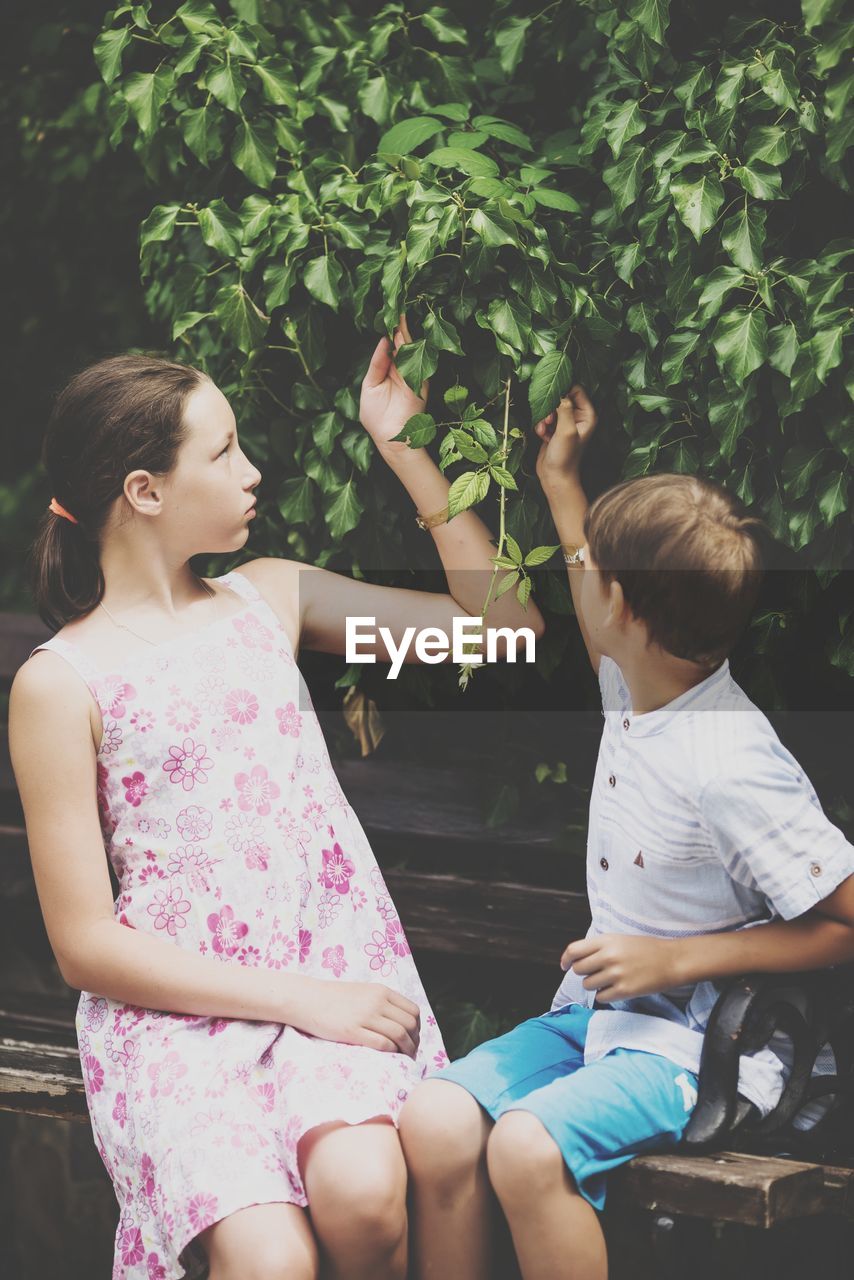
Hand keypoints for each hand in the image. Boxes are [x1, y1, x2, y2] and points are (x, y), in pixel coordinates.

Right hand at [297, 978, 420, 1057]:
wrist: (308, 999)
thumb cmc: (334, 998)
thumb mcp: (363, 992)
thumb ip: (381, 1002)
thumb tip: (399, 1020)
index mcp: (381, 991)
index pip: (413, 1011)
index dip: (417, 1029)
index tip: (414, 1039)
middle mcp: (377, 1002)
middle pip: (409, 1024)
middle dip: (415, 1042)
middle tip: (411, 1053)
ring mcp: (365, 1016)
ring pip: (399, 1035)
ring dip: (406, 1050)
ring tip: (404, 1059)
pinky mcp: (353, 1031)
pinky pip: (382, 1044)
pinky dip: (391, 1052)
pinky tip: (389, 1057)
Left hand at [359, 314, 427, 454]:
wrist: (389, 436)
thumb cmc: (376, 416)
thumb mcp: (370, 385)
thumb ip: (377, 363)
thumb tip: (383, 340)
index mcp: (390, 370)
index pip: (390, 346)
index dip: (389, 331)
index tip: (387, 314)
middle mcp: (403, 370)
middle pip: (401, 343)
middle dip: (398, 325)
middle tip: (396, 305)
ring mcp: (413, 374)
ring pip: (409, 348)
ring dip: (404, 330)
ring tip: (398, 312)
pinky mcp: (420, 380)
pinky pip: (414, 359)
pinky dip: (409, 345)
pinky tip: (402, 331)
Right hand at [534, 385, 597, 494]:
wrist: (555, 476)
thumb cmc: (565, 457)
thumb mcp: (566, 431)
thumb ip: (565, 409)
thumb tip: (559, 392)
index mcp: (587, 415)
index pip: (576, 390)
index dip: (563, 391)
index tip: (553, 398)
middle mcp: (578, 417)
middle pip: (562, 397)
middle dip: (551, 407)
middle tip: (549, 419)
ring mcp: (566, 423)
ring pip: (551, 408)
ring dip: (544, 417)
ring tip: (544, 429)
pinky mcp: (555, 430)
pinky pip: (545, 419)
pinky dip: (541, 425)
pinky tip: (542, 436)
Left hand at [561, 933, 679, 1002]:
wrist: (671, 960)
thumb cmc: (644, 949)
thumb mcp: (619, 939)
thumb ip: (598, 947)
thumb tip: (575, 959)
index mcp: (607, 941)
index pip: (574, 950)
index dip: (565, 959)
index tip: (564, 965)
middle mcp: (609, 956)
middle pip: (578, 969)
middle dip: (584, 972)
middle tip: (595, 972)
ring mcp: (616, 974)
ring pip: (587, 984)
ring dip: (593, 984)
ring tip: (607, 979)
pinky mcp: (624, 991)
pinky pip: (600, 997)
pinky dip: (604, 995)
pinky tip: (614, 989)